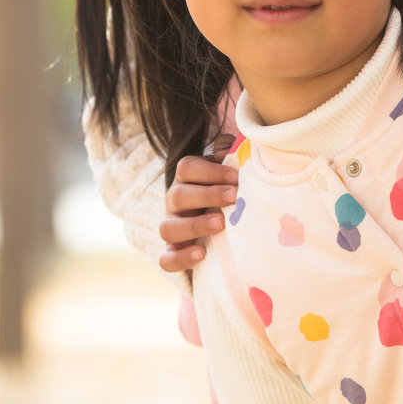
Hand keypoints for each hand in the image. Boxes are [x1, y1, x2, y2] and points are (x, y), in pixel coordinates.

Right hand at [157, 153, 239, 272]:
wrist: (217, 236)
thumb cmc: (224, 198)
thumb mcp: (226, 177)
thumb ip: (227, 157)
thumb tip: (230, 143)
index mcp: (186, 181)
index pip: (186, 168)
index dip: (210, 171)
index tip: (236, 177)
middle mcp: (174, 204)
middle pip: (178, 194)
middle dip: (207, 195)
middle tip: (234, 197)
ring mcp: (171, 230)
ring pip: (167, 228)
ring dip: (194, 225)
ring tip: (220, 224)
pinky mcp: (172, 255)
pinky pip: (166, 260)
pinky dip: (181, 257)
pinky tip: (202, 253)